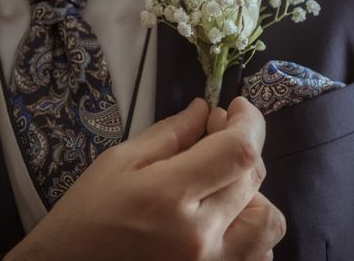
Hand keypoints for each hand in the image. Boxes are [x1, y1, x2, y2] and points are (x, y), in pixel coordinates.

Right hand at [4, 97, 285, 260]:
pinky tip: (222, 220)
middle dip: (243, 145)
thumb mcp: (118, 163)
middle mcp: (199, 236)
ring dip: (253, 192)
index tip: (238, 108)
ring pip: (267, 221)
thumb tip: (204, 110)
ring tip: (221, 184)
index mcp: (169, 196)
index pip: (237, 151)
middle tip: (217, 134)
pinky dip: (249, 232)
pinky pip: (258, 255)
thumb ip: (168, 134)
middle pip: (253, 178)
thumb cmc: (85, 218)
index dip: (249, 122)